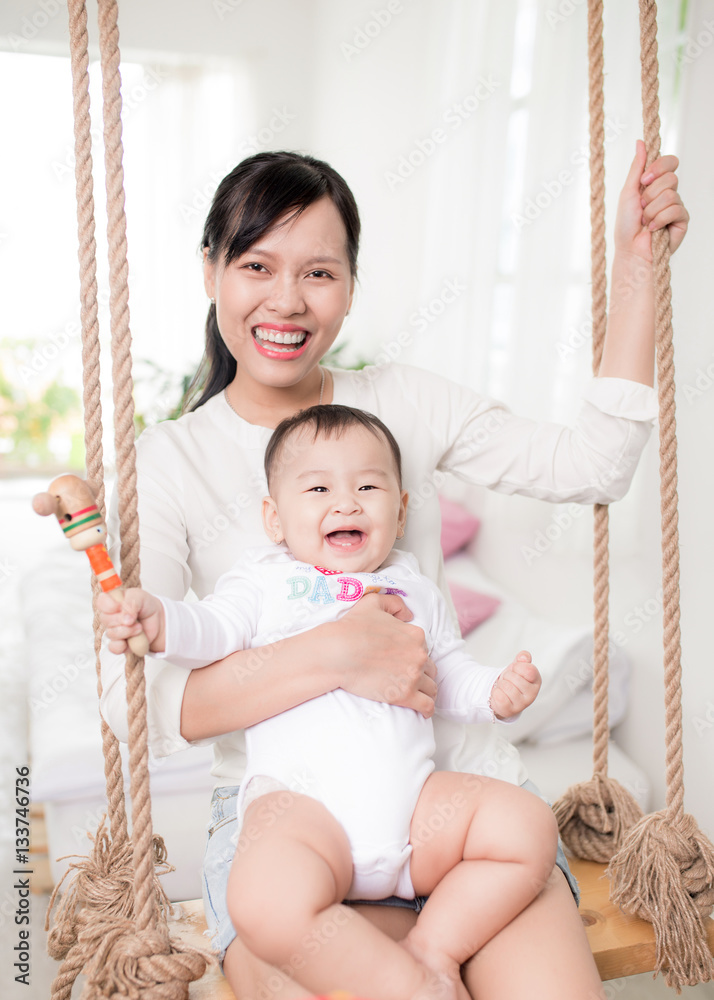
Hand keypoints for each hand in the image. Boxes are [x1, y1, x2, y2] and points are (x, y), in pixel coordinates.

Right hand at [97, 587, 165, 654]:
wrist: (157, 620)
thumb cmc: (145, 606)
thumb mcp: (140, 597)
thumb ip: (131, 602)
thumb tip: (125, 616)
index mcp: (112, 600)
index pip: (101, 602)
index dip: (108, 605)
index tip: (119, 606)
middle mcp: (109, 616)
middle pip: (105, 619)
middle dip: (121, 619)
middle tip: (135, 618)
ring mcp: (113, 630)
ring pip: (111, 634)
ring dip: (127, 631)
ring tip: (139, 627)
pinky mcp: (119, 644)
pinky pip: (114, 647)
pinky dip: (122, 646)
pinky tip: (131, 641)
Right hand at [327, 593, 437, 717]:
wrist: (339, 652)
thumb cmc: (352, 628)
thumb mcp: (373, 603)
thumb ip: (395, 604)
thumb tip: (408, 615)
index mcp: (415, 635)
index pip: (424, 648)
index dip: (415, 655)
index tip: (405, 661)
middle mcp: (419, 655)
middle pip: (429, 668)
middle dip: (422, 673)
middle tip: (409, 678)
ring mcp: (414, 676)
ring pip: (431, 687)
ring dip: (426, 690)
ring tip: (418, 695)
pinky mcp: (405, 696)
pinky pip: (427, 706)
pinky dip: (427, 709)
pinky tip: (423, 711)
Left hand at [490, 650, 540, 720]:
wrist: (503, 695)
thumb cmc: (512, 680)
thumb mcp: (518, 666)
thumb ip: (523, 658)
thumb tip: (523, 657)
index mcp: (536, 681)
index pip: (529, 669)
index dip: (517, 667)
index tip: (516, 670)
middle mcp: (532, 694)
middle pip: (513, 677)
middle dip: (507, 676)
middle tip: (509, 680)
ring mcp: (522, 704)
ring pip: (505, 686)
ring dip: (501, 684)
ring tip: (505, 688)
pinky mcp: (510, 711)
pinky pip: (499, 696)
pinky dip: (496, 693)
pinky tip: (500, 695)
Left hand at [614, 139, 688, 260]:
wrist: (630, 250)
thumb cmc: (626, 224)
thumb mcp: (628, 192)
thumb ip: (636, 167)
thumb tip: (640, 142)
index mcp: (656, 183)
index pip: (670, 162)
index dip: (659, 167)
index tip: (645, 179)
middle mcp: (669, 192)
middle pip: (671, 177)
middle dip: (650, 194)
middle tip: (641, 208)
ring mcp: (677, 206)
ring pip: (671, 195)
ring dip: (652, 210)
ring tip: (645, 222)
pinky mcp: (682, 220)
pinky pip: (676, 210)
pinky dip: (659, 220)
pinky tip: (653, 229)